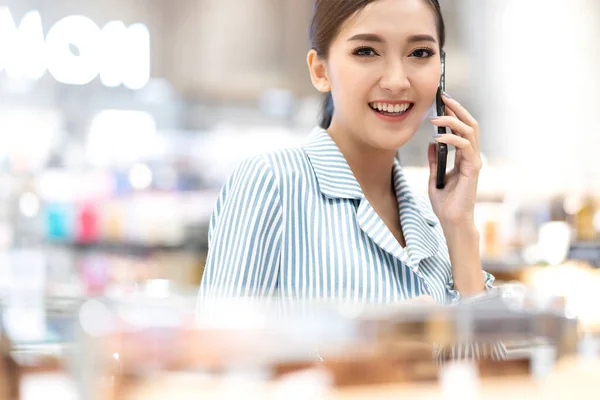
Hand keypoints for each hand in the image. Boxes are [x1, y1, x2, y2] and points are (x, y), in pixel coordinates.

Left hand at [427, 94, 481, 225]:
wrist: (452, 221)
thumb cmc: (445, 203)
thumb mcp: (434, 177)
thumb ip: (435, 160)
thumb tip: (431, 143)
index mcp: (464, 157)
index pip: (463, 129)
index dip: (455, 113)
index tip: (442, 101)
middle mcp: (471, 157)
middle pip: (470, 124)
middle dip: (457, 109)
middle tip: (443, 97)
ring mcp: (474, 162)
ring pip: (470, 132)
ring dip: (452, 121)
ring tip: (435, 118)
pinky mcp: (473, 169)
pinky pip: (465, 147)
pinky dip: (452, 139)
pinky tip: (438, 137)